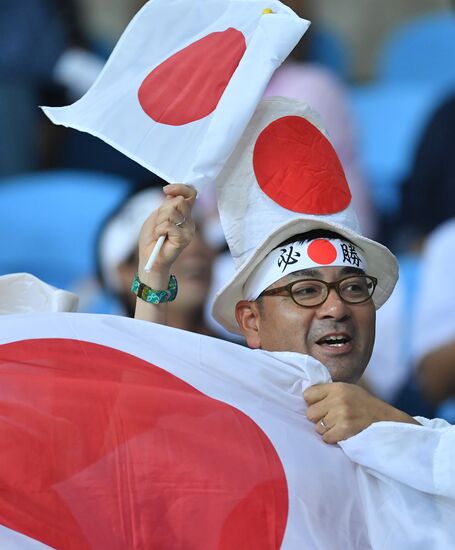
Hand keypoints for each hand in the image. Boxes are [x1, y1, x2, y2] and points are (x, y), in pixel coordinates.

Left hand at [138, 184, 196, 278]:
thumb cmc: (152, 238)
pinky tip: (159, 238)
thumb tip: (172, 195)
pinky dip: (158, 230)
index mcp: (184, 213)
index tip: (166, 190)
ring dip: (159, 222)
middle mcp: (189, 220)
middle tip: (158, 223)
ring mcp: (189, 230)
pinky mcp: (185, 238)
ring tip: (158, 233)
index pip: (190, 193)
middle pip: (178, 201)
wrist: (149, 258)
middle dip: (163, 210)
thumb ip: (166, 206)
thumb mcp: (156, 216)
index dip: (180, 188)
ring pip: (172, 212)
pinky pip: (167, 225)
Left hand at [303, 382, 418, 443]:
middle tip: (330, 418)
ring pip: (317, 427)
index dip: (312, 402)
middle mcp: (338, 399)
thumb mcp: (348, 389)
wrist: (386, 419)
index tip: (320, 406)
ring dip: (325, 429)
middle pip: (310, 413)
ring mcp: (342, 415)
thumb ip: (329, 392)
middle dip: (318, 418)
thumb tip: (305, 397)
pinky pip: (326, 438)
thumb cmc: (364, 404)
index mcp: (337, 387)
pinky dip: (332, 438)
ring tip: (338, 425)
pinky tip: (341, 433)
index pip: (308, 395)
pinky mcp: (345, 429)